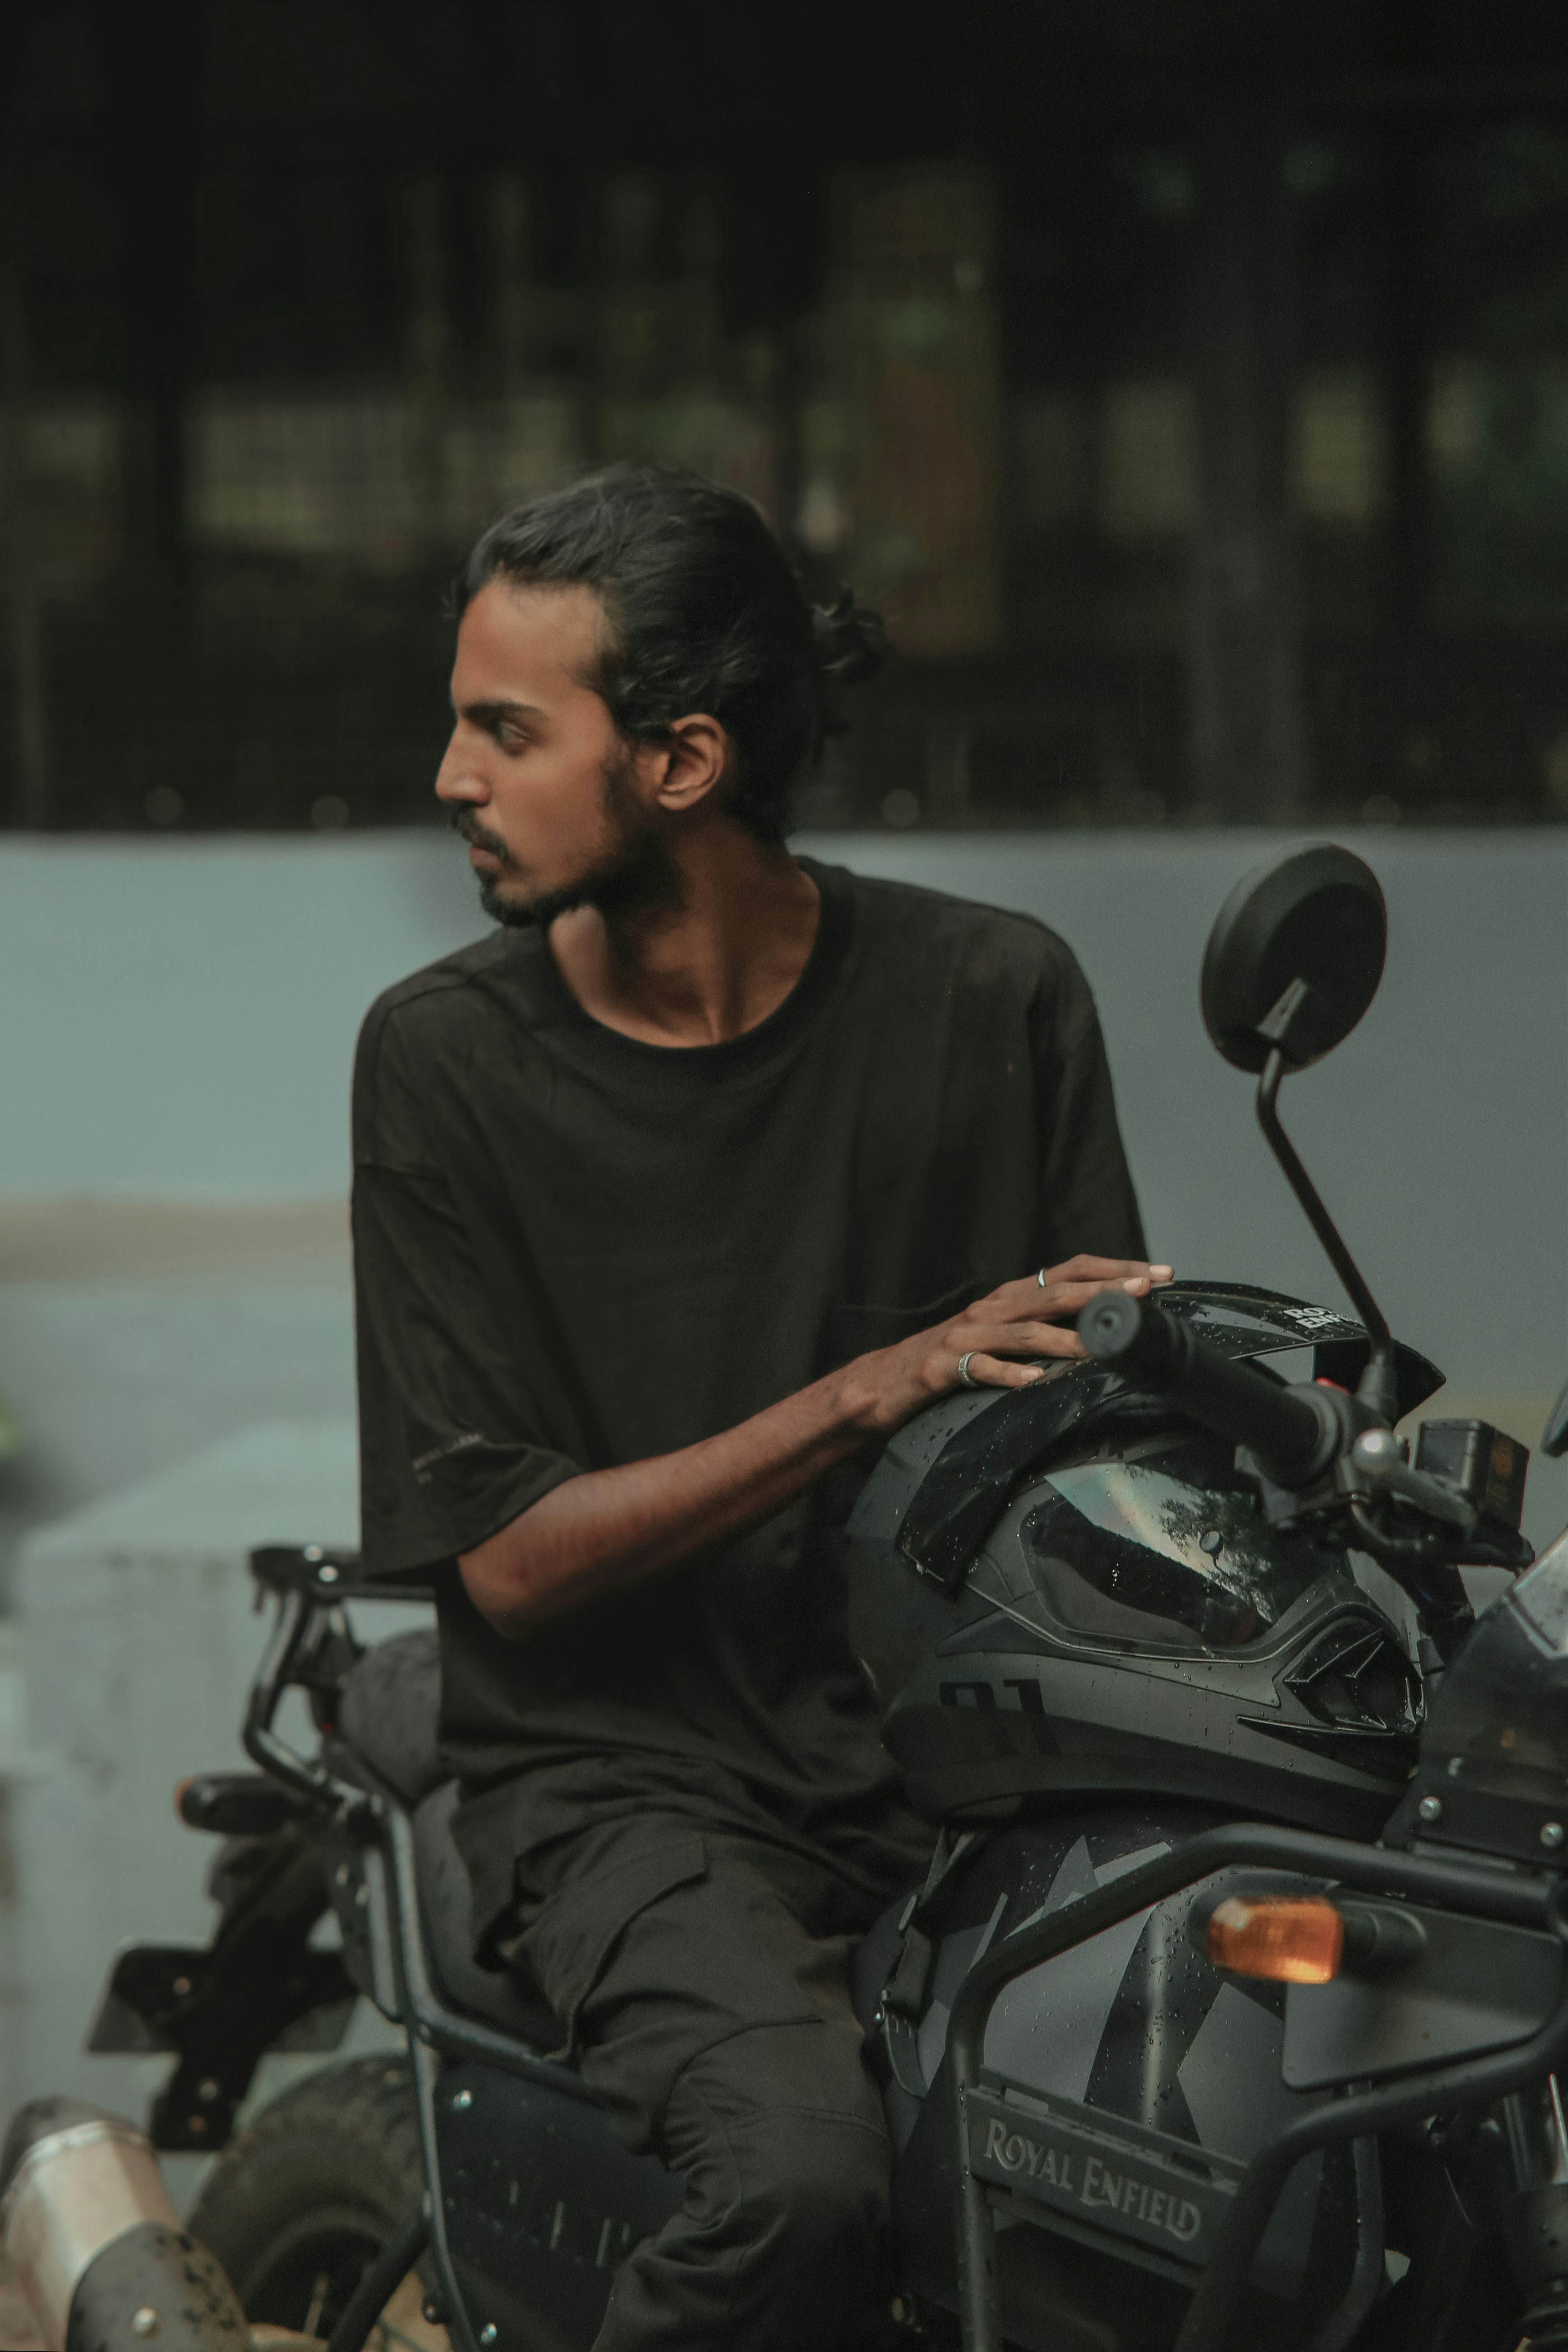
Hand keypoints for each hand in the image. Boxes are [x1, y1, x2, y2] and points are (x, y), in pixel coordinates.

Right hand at [844, 1255, 1174, 1435]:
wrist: (883, 1381)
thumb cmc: (950, 1360)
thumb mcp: (999, 1335)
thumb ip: (1041, 1326)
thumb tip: (1104, 1329)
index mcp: (1009, 1298)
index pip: (1068, 1271)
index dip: (1114, 1270)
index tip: (1157, 1276)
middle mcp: (991, 1309)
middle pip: (1053, 1294)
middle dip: (1102, 1293)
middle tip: (1143, 1293)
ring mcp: (967, 1336)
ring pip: (1025, 1333)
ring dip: (1067, 1338)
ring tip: (1102, 1346)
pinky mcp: (944, 1367)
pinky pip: (982, 1371)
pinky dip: (1010, 1374)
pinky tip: (1034, 1382)